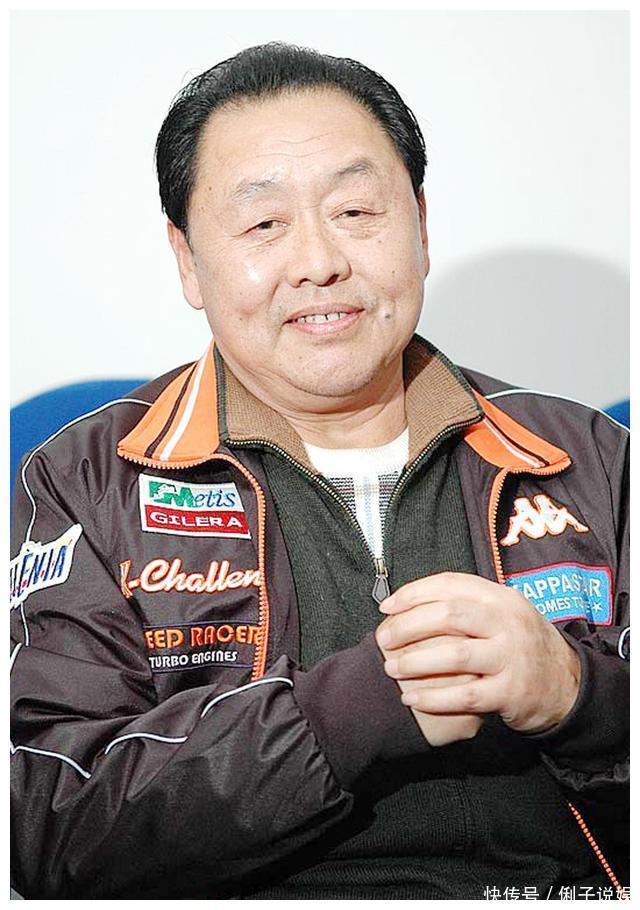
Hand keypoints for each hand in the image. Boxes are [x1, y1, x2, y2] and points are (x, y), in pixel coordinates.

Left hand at [375, 572, 581, 733]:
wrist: (567, 684)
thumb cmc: (519, 644)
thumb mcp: (503, 612)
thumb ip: (465, 603)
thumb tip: (410, 600)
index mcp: (501, 597)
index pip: (450, 585)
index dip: (413, 593)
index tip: (387, 606)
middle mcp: (508, 623)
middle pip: (448, 616)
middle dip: (407, 626)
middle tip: (383, 639)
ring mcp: (512, 657)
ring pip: (454, 655)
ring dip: (415, 662)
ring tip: (390, 668)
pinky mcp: (511, 693)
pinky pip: (463, 696)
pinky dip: (432, 698)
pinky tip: (411, 699)